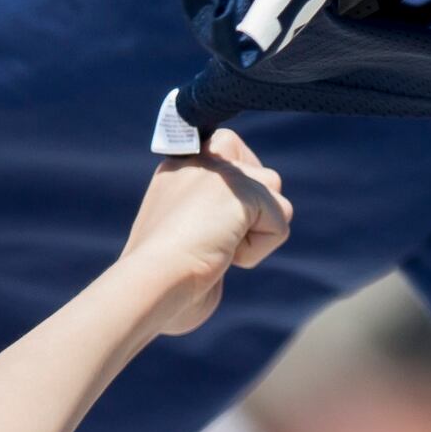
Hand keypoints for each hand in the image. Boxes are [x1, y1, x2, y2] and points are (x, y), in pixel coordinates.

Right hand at [122, 130, 290, 333]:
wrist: (150, 284)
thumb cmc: (159, 283)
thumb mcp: (178, 240)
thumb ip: (208, 219)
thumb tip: (234, 237)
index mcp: (177, 169)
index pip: (228, 148)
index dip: (242, 184)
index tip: (224, 220)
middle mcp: (198, 160)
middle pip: (260, 173)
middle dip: (255, 212)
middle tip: (217, 239)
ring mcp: (218, 170)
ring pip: (274, 193)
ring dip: (256, 234)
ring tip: (217, 248)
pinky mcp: (241, 189)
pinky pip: (280, 222)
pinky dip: (257, 250)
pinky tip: (223, 255)